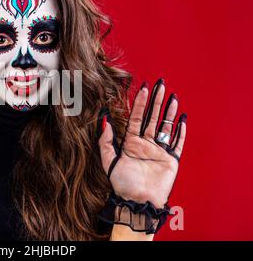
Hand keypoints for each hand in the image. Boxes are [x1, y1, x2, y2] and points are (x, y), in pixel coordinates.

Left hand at [99, 78, 186, 207]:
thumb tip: (103, 120)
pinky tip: (183, 120)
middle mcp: (146, 144)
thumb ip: (105, 141)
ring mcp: (159, 151)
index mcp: (131, 142)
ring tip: (173, 97)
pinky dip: (180, 132)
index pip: (137, 117)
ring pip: (166, 127)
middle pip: (152, 117)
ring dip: (170, 112)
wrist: (137, 202)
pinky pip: (177, 144)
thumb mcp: (108, 161)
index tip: (143, 88)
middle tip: (160, 84)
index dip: (140, 102)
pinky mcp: (171, 160)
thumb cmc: (122, 184)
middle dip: (156, 101)